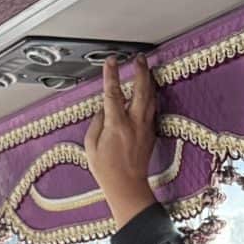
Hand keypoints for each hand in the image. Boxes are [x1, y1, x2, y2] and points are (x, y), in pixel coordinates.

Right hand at [83, 56, 159, 224]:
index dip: (111, 75)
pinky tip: (150, 91)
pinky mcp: (151, 132)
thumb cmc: (106, 169)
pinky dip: (151, 97)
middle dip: (140, 71)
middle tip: (139, 58)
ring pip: (151, 97)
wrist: (127, 185)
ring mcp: (146, 127)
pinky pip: (153, 109)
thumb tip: (103, 108)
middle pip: (140, 90)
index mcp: (116, 125)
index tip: (111, 62)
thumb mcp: (91, 145)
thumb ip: (97, 123)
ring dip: (148, 81)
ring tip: (146, 69)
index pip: (113, 93)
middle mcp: (134, 123)